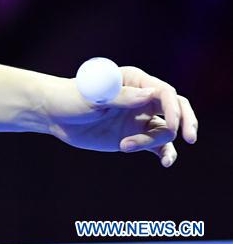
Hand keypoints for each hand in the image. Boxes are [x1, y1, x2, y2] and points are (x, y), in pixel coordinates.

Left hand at [42, 66, 197, 166]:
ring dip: (155, 142)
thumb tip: (152, 95)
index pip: (164, 92)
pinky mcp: (135, 136)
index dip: (172, 108)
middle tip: (189, 137)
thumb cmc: (70, 97)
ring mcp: (139, 118)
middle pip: (176, 108)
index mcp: (134, 81)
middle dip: (186, 121)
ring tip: (125, 146)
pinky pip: (158, 146)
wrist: (53, 114)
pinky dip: (165, 153)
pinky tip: (165, 162)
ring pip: (166, 130)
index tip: (170, 125)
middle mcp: (142, 98)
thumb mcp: (93, 95)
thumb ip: (122, 96)